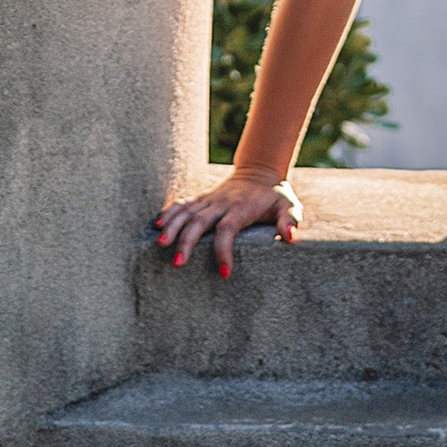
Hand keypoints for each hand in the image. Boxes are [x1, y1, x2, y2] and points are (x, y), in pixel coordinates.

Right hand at [153, 168, 301, 277]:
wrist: (259, 172)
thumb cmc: (274, 196)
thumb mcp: (289, 206)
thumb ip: (290, 221)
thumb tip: (291, 238)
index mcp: (241, 208)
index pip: (227, 229)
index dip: (223, 250)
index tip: (224, 273)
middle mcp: (222, 203)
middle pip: (200, 221)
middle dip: (187, 242)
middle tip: (177, 264)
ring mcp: (209, 199)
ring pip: (186, 212)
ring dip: (172, 227)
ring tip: (160, 245)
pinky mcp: (202, 198)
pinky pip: (182, 204)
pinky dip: (168, 213)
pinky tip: (156, 225)